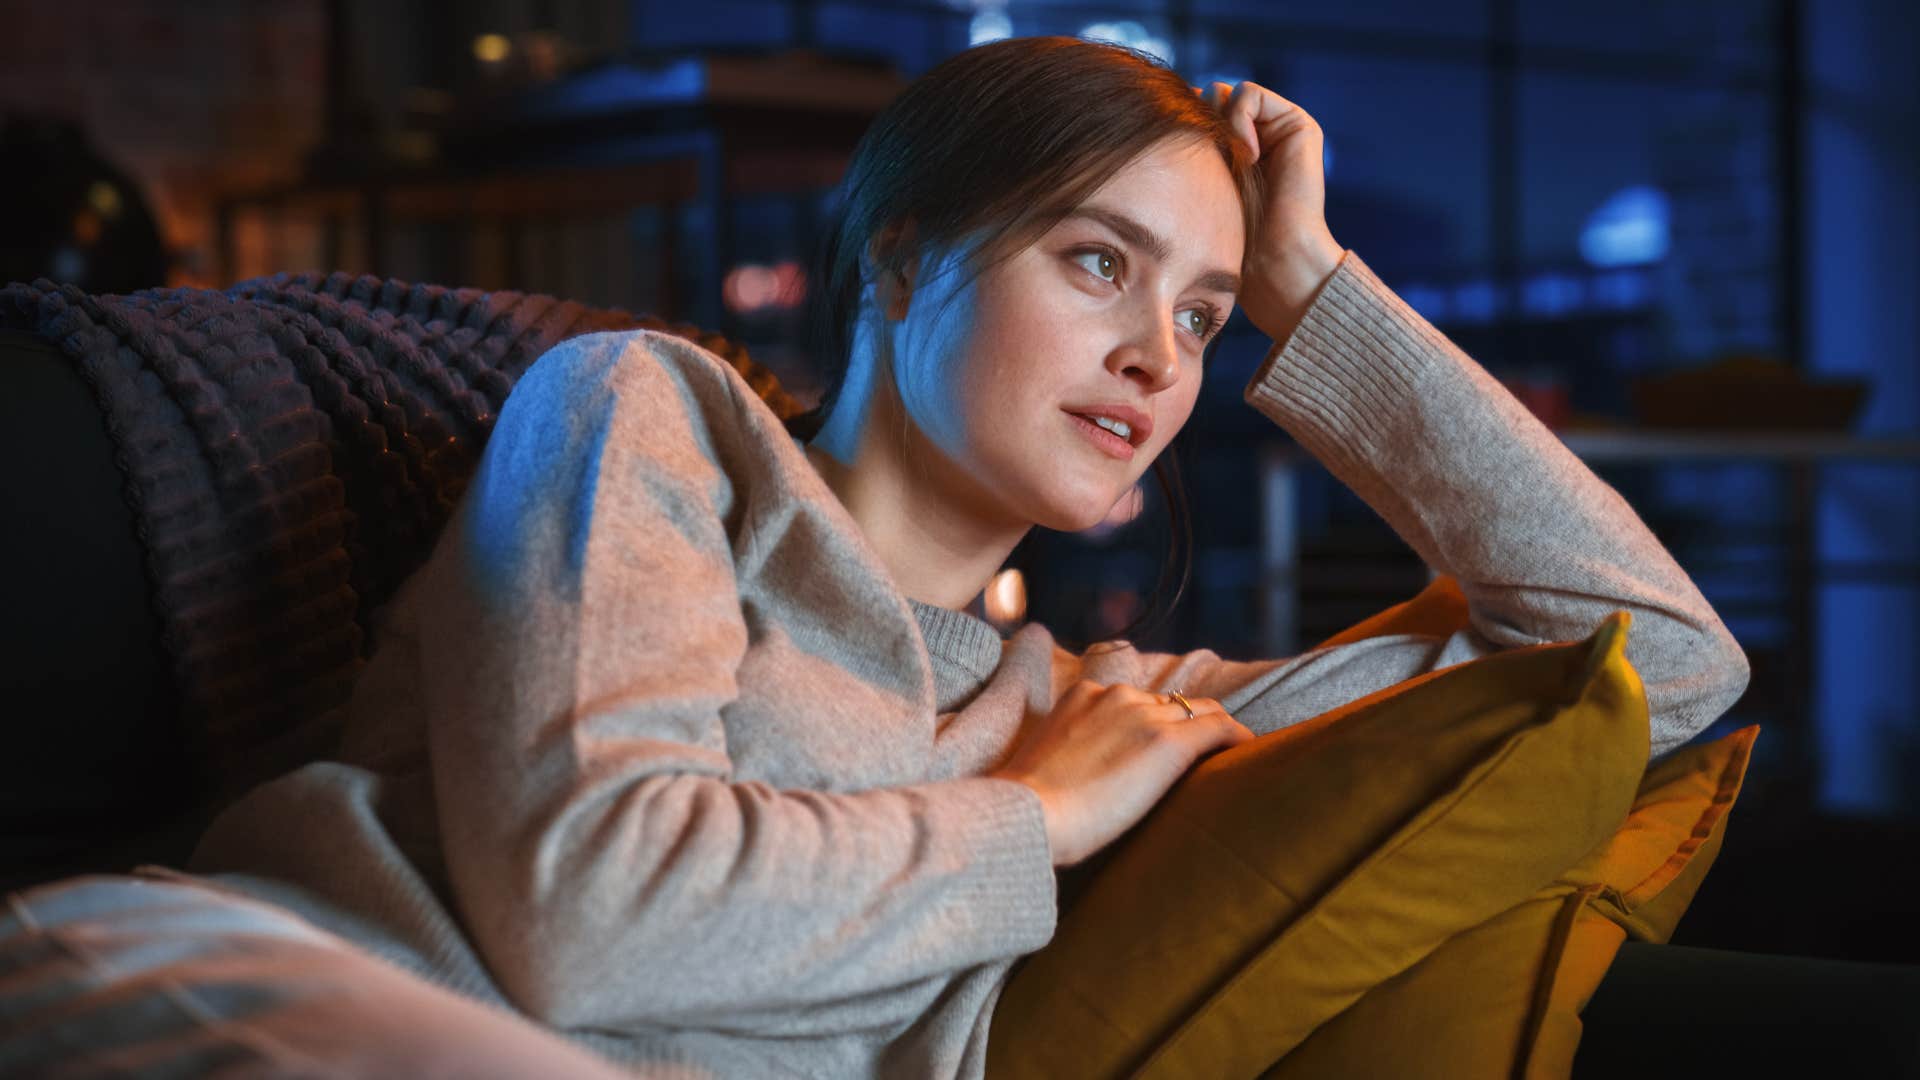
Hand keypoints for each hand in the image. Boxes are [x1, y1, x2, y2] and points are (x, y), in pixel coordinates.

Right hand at [988, 681, 1253, 866]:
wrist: (1027, 815)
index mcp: (1084, 696)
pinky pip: (1219, 728)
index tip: (1167, 742)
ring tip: (1231, 756)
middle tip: (1208, 751)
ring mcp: (1146, 717)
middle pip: (1173, 704)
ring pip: (1200, 712)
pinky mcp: (1169, 744)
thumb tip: (1083, 777)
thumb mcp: (1044, 761)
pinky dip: (1238, 738)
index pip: (1138, 701)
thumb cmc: (1027, 806)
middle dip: (1190, 724)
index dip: (1158, 721)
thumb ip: (1072, 751)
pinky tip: (1250, 752)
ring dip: (1214, 732)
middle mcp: (1118, 696)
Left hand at [1200, 80, 1345, 343]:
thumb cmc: (1232, 238)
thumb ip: (1191, 145)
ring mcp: (1279, 127)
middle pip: (1210, 96)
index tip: (1187, 161)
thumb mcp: (1199, 185)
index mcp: (1236, 149)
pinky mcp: (1297, 122)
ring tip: (1230, 165)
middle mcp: (1259, 134)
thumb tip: (1173, 103)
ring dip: (1219, 125)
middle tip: (1211, 165)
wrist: (1274, 259)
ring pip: (1226, 92)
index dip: (1185, 126)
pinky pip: (1249, 93)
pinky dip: (1238, 119)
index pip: (1198, 111)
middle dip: (1202, 124)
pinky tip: (1248, 156)